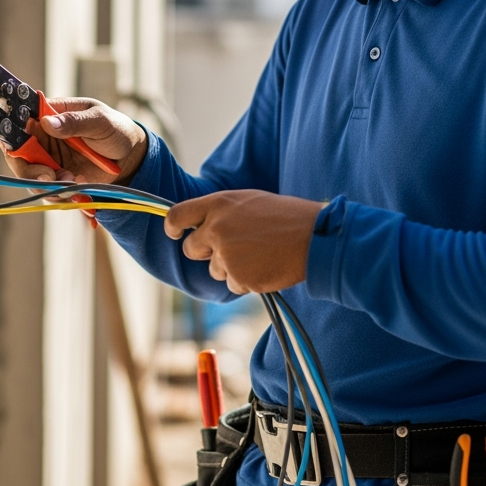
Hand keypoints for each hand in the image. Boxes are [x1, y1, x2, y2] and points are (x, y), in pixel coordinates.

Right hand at [3, 97, 146, 184]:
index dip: (12, 134)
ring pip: (29, 176)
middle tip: (49, 178)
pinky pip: (46, 189)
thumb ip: (74, 121)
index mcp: (50, 114)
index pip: (19, 120)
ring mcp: (48, 159)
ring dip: (48, 184)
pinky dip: (59, 193)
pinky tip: (78, 186)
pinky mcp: (57, 177)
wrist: (130, 157)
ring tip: (72, 182)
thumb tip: (47, 123)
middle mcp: (43, 137)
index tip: (19, 150)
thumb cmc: (116, 129)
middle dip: (29, 170)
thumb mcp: (100, 121)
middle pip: (18, 154)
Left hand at [163, 190, 322, 294]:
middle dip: (205, 252)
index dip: (172, 227)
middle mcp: (216, 229)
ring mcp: (226, 255)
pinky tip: (266, 266)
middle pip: (190, 249)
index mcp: (218, 204)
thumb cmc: (285, 216)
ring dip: (231, 267)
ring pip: (214, 269)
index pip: (176, 215)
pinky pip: (234, 284)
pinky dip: (247, 280)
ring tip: (259, 254)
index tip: (176, 233)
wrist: (313, 237)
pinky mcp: (239, 277)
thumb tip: (202, 225)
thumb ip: (221, 212)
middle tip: (229, 249)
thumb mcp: (248, 201)